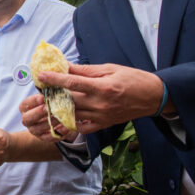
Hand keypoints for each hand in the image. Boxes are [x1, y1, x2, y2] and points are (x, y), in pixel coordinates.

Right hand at [19, 94, 78, 142]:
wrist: (55, 118)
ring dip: (50, 123)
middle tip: (49, 108)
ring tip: (60, 118)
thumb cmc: (52, 103)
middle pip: (27, 118)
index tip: (43, 97)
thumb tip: (54, 78)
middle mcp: (27, 119)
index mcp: (25, 107)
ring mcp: (34, 130)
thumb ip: (49, 91)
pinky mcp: (43, 138)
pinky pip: (49, 138)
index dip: (33, 101)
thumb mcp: (49, 96)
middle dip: (38, 113)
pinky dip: (58, 134)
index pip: (26, 104)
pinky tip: (66, 128)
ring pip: (38, 129)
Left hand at [37, 63, 163, 132]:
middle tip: (42, 90)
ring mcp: (101, 116)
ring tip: (48, 102)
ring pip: (72, 115)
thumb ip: (85, 70)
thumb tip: (65, 66)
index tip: (41, 76)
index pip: (73, 83)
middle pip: (69, 101)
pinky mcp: (104, 124)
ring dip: (58, 110)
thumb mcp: (109, 69)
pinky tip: (64, 115)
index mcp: (102, 87)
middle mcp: (101, 104)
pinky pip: (82, 128)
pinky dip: (71, 123)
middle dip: (53, 95)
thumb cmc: (133, 79)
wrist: (153, 97)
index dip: (55, 79)